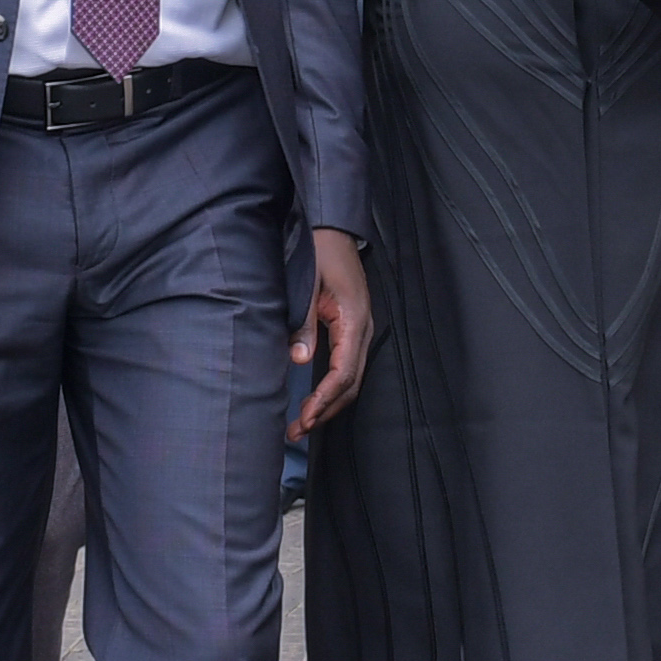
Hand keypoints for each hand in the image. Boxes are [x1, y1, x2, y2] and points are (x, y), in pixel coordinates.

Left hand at [289, 229, 372, 439]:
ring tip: (302, 424)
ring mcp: (359, 331)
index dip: (324, 400)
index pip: (343, 374)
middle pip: (350, 385)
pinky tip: (314, 400)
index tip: (305, 418)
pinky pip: (346, 367)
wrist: (331, 229)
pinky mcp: (351, 329)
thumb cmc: (319, 252)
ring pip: (350, 380)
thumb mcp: (307, 286)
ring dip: (328, 404)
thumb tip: (300, 360)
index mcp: (354, 321)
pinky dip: (331, 389)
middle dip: (326, 411)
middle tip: (298, 431)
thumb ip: (303, 323)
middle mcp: (362, 330)